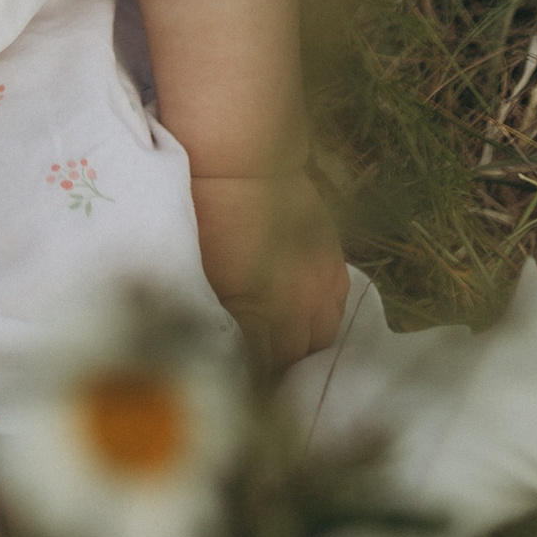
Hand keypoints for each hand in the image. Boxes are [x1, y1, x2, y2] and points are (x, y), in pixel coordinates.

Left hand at [193, 167, 348, 376]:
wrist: (239, 159)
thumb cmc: (205, 211)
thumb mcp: (199, 272)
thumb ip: (214, 317)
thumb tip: (215, 344)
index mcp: (262, 317)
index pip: (261, 371)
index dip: (246, 376)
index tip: (232, 377)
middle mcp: (301, 309)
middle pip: (295, 360)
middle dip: (275, 364)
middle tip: (253, 359)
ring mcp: (324, 286)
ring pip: (321, 338)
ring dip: (300, 342)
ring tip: (278, 337)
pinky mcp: (335, 262)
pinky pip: (337, 307)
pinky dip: (319, 315)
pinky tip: (300, 309)